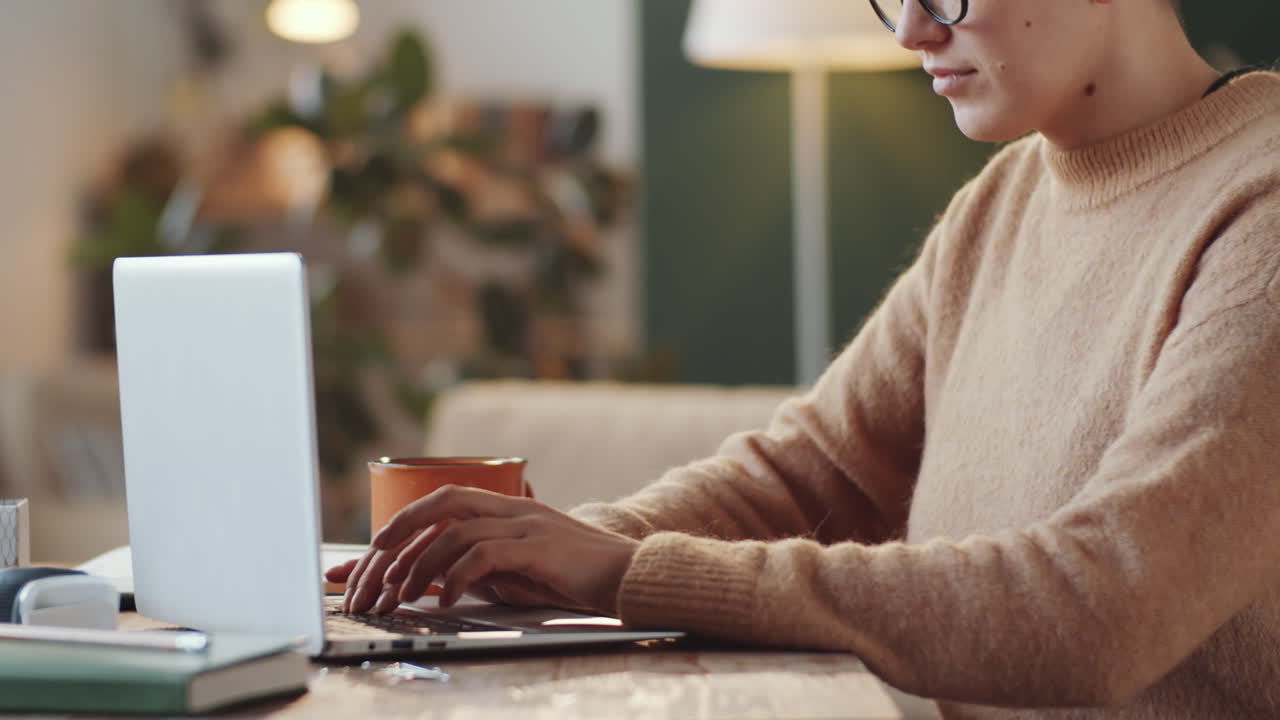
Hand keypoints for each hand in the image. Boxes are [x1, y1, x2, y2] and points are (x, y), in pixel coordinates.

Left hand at [326, 486, 639, 616]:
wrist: (631, 576)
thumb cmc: (576, 576)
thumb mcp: (521, 566)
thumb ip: (484, 562)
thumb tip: (440, 577)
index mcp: (509, 507)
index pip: (446, 500)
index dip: (407, 519)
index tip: (375, 548)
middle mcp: (515, 508)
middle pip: (445, 499)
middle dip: (403, 525)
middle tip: (373, 559)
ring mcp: (528, 524)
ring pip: (458, 530)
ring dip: (423, 563)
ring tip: (405, 594)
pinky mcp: (539, 548)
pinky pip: (486, 555)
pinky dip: (458, 577)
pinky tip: (448, 599)